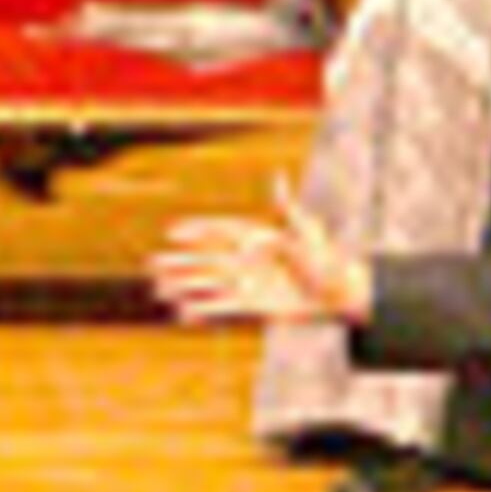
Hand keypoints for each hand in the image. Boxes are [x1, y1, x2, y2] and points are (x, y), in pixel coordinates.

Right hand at [155, 177, 363, 324]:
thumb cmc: (326, 259)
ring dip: (184, 286)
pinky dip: (203, 310)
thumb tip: (278, 179)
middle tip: (152, 262)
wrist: (337, 293)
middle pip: (207, 259)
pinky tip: (182, 312)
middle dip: (180, 262)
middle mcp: (248, 261)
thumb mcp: (306, 231)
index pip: (220, 231)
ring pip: (209, 285)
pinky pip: (223, 309)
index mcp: (257, 238)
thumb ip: (287, 210)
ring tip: (158, 289)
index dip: (196, 230)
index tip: (172, 232)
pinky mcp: (254, 308)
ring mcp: (249, 285)